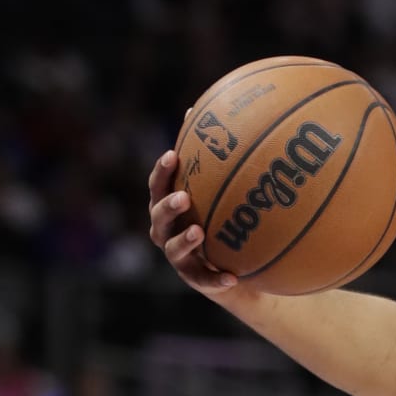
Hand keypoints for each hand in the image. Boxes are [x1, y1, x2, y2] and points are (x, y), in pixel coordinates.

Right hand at [148, 145, 240, 295]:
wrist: (237, 273)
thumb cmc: (223, 224)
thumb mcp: (223, 194)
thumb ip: (218, 162)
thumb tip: (223, 114)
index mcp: (169, 206)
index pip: (159, 185)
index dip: (162, 171)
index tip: (174, 155)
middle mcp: (167, 231)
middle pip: (158, 216)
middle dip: (168, 206)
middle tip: (184, 196)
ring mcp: (179, 258)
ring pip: (173, 249)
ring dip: (184, 240)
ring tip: (199, 232)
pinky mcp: (196, 281)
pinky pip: (204, 281)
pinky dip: (216, 279)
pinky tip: (232, 276)